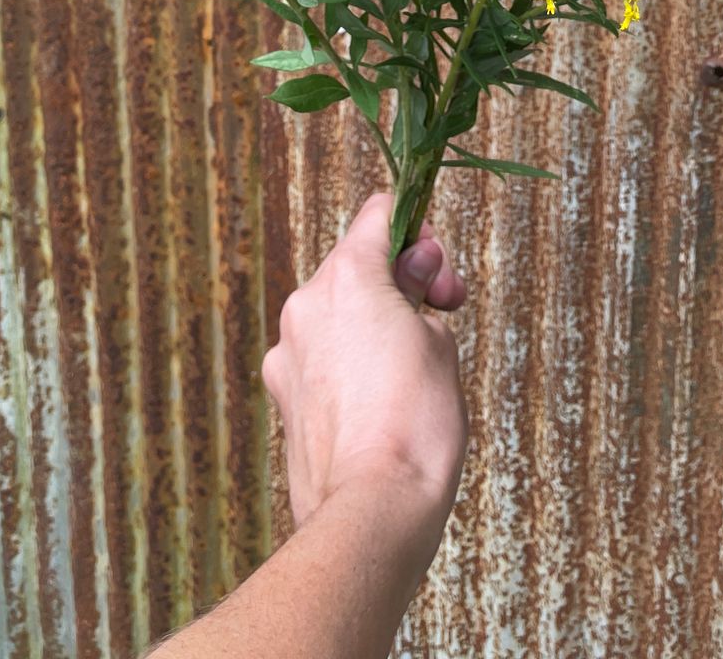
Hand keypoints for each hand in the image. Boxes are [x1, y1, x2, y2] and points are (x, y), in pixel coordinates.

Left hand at [262, 192, 468, 553]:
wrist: (373, 510)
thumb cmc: (415, 425)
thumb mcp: (439, 340)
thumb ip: (420, 293)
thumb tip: (410, 278)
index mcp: (347, 277)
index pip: (380, 214)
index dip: (419, 233)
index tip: (437, 273)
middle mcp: (306, 305)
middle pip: (357, 264)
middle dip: (400, 282)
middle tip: (439, 317)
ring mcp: (288, 353)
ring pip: (337, 312)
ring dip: (373, 323)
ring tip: (411, 370)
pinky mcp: (283, 396)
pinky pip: (321, 356)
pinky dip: (349, 362)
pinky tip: (379, 401)